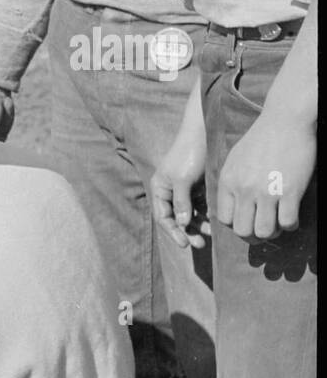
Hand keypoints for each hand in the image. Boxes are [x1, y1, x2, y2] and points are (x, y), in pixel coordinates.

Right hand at [151, 122, 209, 249]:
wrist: (204, 133)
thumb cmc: (188, 154)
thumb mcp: (182, 179)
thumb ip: (181, 202)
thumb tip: (182, 224)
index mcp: (160, 189)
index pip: (163, 217)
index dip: (173, 232)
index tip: (185, 244)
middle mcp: (170, 192)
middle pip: (177, 219)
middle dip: (188, 232)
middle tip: (201, 244)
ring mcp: (186, 190)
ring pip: (191, 214)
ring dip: (200, 224)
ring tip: (212, 232)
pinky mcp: (200, 188)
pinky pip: (202, 207)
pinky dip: (207, 214)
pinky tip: (216, 220)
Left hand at [215, 112, 315, 240]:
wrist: (285, 120)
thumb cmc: (261, 139)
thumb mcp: (235, 160)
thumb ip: (230, 183)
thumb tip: (230, 207)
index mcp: (228, 182)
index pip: (224, 220)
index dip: (236, 225)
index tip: (247, 221)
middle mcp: (244, 189)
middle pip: (242, 231)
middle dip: (253, 236)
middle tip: (263, 231)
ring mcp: (267, 191)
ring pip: (264, 231)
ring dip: (272, 233)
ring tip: (278, 224)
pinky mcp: (290, 190)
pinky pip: (288, 222)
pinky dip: (291, 224)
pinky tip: (292, 216)